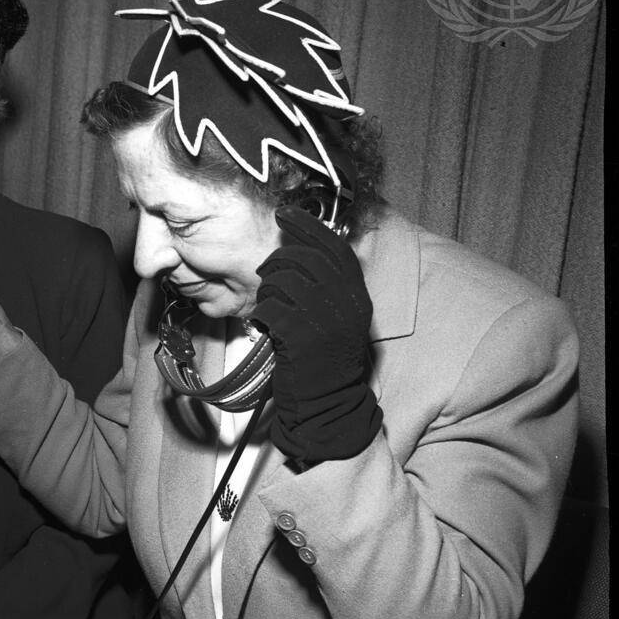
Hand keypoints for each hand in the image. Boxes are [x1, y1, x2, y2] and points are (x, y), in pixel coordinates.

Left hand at [249, 205, 381, 464]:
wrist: (328, 405)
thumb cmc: (322, 360)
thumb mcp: (333, 318)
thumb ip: (324, 287)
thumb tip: (296, 250)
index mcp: (357, 296)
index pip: (335, 248)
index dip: (308, 226)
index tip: (285, 213)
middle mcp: (347, 305)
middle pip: (308, 259)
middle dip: (279, 258)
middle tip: (266, 272)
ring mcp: (326, 322)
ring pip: (286, 280)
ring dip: (268, 288)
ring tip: (267, 305)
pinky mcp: (302, 340)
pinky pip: (271, 308)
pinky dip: (261, 312)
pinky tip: (263, 324)